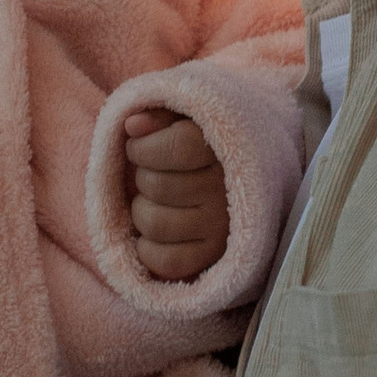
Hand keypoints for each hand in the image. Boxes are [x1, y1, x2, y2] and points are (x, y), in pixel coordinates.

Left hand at [122, 106, 229, 280]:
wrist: (243, 181)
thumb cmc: (203, 146)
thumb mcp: (186, 120)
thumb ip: (160, 115)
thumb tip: (132, 125)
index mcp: (226, 150)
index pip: (178, 147)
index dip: (145, 148)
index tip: (139, 146)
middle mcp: (228, 192)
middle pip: (158, 186)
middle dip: (143, 178)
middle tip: (155, 174)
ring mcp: (222, 229)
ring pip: (155, 224)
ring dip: (142, 211)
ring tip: (156, 202)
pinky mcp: (212, 259)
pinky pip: (165, 261)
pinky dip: (147, 248)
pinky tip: (155, 233)